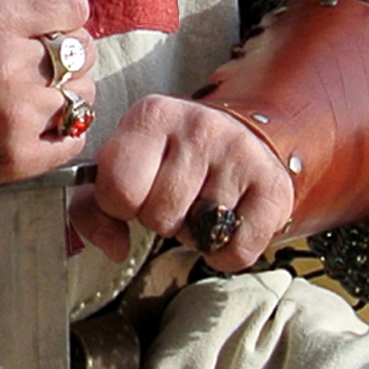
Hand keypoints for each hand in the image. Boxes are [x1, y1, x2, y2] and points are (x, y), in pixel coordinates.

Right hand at [0, 0, 105, 186]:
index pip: (75, 3)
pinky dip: (58, 128)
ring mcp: (14, 116)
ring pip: (84, 93)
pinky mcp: (18, 157)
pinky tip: (26, 119)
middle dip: (62, 50)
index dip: (60, 9)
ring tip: (21, 90)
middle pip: (85, 49)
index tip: (40, 19)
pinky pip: (75, 136)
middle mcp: (6, 66)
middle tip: (25, 58)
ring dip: (61, 90)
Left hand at [76, 95, 294, 271]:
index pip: (119, 189)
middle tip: (174, 198)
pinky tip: (226, 224)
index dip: (120, 205)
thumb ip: (93, 209)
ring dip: (194, 233)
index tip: (134, 192)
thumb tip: (115, 248)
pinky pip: (236, 252)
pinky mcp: (274, 187)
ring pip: (196, 235)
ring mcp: (241, 154)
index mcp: (153, 115)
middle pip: (158, 216)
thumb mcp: (122, 168)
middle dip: (160, 219)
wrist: (238, 139)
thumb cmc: (169, 160)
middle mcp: (200, 126)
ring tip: (200, 204)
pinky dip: (226, 254)